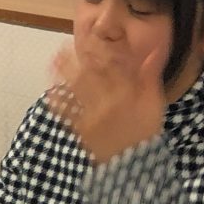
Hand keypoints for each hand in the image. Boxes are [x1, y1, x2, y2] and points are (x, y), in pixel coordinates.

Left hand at [46, 38, 164, 166]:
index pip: (112, 64)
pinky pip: (66, 113)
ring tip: (55, 56)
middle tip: (69, 42)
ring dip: (64, 72)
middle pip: (91, 73)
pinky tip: (49, 91)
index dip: (102, 49)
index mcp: (125, 92)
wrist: (132, 165)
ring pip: (76, 88)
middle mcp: (106, 100)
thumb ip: (151, 76)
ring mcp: (91, 114)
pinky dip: (58, 101)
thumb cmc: (144, 132)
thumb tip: (154, 50)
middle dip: (79, 57)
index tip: (95, 38)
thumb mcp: (154, 104)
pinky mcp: (80, 128)